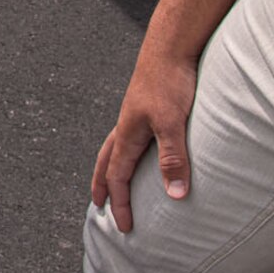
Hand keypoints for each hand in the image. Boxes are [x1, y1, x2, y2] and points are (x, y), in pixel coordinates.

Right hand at [90, 49, 199, 233]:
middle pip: (107, 161)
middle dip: (103, 185)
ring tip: (114, 178)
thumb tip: (175, 195)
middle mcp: (128, 125)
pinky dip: (129, 148)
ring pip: (117, 146)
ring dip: (112, 166)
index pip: (118, 176)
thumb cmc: (169, 80)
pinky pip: (132, 134)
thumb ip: (173, 158)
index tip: (123, 227)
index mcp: (128, 133)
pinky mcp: (148, 104)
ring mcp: (136, 113)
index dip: (120, 203)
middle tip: (99, 205)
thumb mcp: (172, 123)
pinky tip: (143, 146)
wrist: (172, 45)